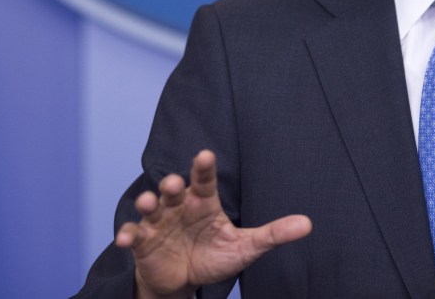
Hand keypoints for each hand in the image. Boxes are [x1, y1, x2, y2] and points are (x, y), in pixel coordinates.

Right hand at [115, 149, 311, 298]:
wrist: (184, 280)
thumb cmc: (215, 255)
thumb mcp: (246, 247)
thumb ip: (273, 234)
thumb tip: (308, 224)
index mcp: (204, 202)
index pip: (204, 180)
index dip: (203, 167)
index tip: (205, 154)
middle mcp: (179, 206)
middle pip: (174, 189)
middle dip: (172, 184)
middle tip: (174, 183)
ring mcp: (159, 223)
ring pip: (150, 206)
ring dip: (147, 202)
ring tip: (147, 202)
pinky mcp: (144, 242)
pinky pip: (134, 235)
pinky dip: (128, 234)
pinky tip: (126, 238)